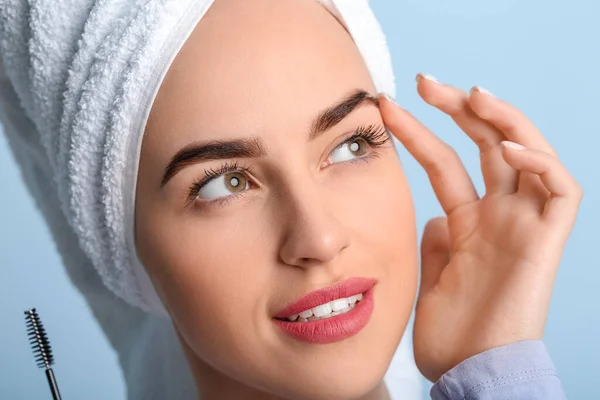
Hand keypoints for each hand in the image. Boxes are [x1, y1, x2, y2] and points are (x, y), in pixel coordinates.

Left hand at [378, 74, 582, 382]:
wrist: (469, 375)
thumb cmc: (449, 335)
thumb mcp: (431, 277)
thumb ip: (437, 244)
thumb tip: (435, 216)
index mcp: (470, 224)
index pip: (447, 163)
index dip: (421, 133)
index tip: (386, 109)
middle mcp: (500, 217)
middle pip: (487, 146)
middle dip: (459, 109)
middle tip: (424, 80)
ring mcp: (524, 226)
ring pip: (528, 153)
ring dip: (504, 118)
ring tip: (470, 93)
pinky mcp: (548, 241)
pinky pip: (560, 190)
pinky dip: (540, 162)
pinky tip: (506, 146)